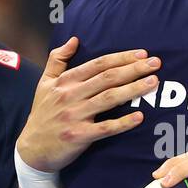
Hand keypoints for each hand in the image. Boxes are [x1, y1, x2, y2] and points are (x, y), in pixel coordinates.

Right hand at [16, 36, 160, 172]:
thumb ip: (57, 59)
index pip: (98, 64)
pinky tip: (139, 117)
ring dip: (133, 89)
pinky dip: (122, 122)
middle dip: (134, 69)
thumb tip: (74, 39)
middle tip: (156, 64)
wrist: (31, 148)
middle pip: (107, 78)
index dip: (121, 58)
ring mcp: (75, 116)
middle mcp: (71, 96)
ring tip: (153, 82)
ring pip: (109, 99)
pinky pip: (105, 128)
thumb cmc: (42, 114)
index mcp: (65, 82)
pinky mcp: (79, 136)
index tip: (142, 54)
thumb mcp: (44, 83)